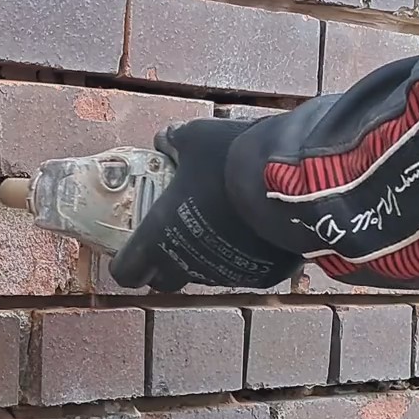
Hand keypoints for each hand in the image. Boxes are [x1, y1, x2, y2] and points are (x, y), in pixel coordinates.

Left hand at [108, 118, 301, 291]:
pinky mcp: (260, 275)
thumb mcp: (195, 137)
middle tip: (171, 239)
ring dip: (204, 257)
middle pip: (165, 280)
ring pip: (205, 275)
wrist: (292, 178)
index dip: (125, 264)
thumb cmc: (230, 159)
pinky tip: (251, 231)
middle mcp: (189, 263)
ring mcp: (226, 273)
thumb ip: (174, 141)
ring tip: (217, 227)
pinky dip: (242, 255)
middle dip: (163, 264)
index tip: (130, 251)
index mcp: (161, 234)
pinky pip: (243, 270)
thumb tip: (164, 139)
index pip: (127, 272)